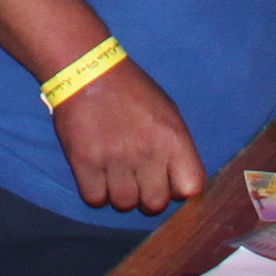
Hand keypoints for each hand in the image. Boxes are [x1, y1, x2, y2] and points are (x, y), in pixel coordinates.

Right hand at [51, 54, 204, 215]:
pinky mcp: (84, 161)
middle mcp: (147, 152)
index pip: (190, 189)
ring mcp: (114, 158)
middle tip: (137, 179)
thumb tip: (177, 183)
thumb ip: (176, 148)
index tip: (167, 180)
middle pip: (155, 204)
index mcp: (173, 138)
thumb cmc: (131, 90)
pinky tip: (96, 176)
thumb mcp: (167, 111)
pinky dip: (96, 193)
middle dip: (147, 196)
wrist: (87, 70)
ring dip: (120, 195)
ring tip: (114, 175)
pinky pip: (95, 199)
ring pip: (124, 204)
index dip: (178, 189)